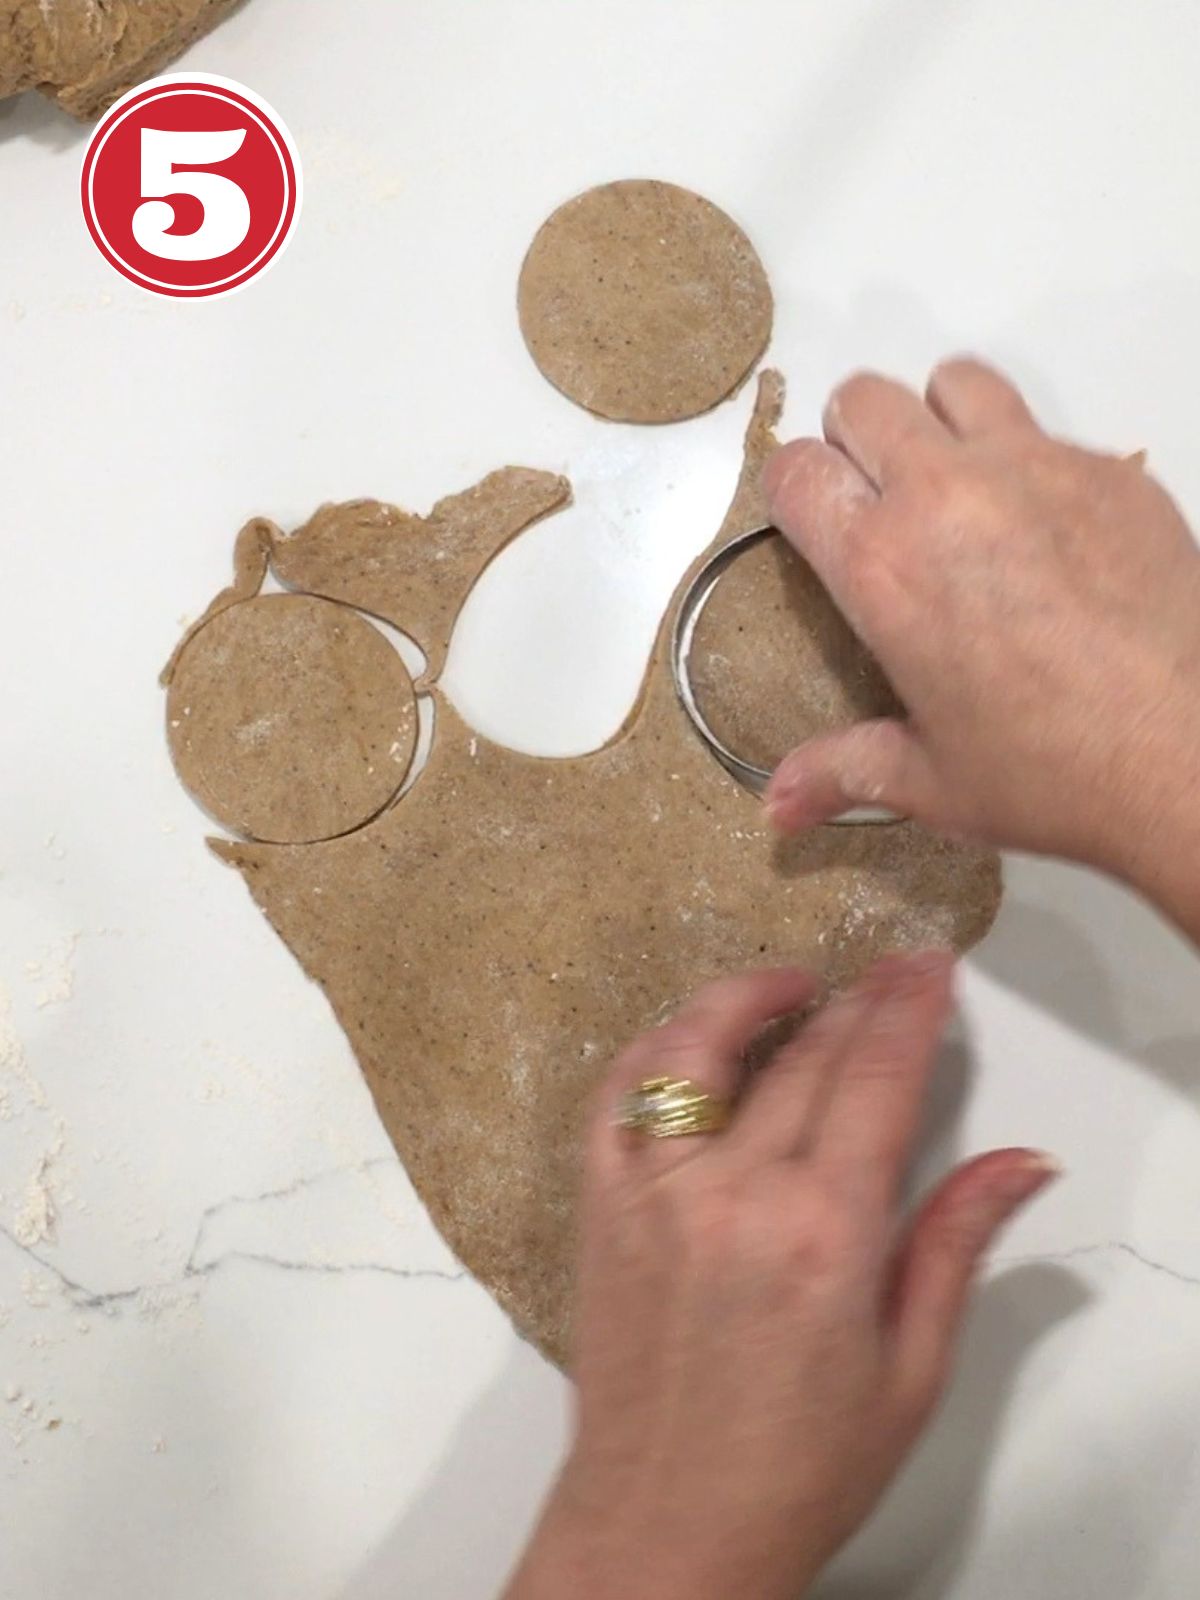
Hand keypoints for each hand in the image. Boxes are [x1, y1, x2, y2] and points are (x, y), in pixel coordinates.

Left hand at [505, 956, 1056, 1599]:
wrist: (666, 1528)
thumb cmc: (795, 1468)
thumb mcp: (909, 1369)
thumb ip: (954, 1244)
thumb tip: (1019, 1162)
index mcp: (820, 1235)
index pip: (876, 1079)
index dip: (908, 1009)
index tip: (928, 967)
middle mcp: (730, 1195)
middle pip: (802, 1055)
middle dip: (856, 997)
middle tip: (887, 967)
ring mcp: (652, 1193)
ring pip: (693, 1049)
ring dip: (744, 997)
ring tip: (790, 983)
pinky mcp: (599, 1207)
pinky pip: (614, 1095)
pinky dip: (652, 1048)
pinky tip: (687, 1038)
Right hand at [762, 359, 1199, 910]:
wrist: (1190, 759)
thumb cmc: (1059, 771)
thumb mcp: (930, 781)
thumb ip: (840, 771)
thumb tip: (780, 803)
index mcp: (883, 568)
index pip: (797, 471)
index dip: (794, 489)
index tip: (809, 516)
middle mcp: (948, 498)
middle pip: (865, 399)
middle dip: (857, 440)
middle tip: (878, 498)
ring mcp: (1035, 471)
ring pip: (957, 383)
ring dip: (941, 421)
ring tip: (956, 484)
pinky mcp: (1111, 471)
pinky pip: (1050, 430)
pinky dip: (1033, 463)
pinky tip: (1049, 532)